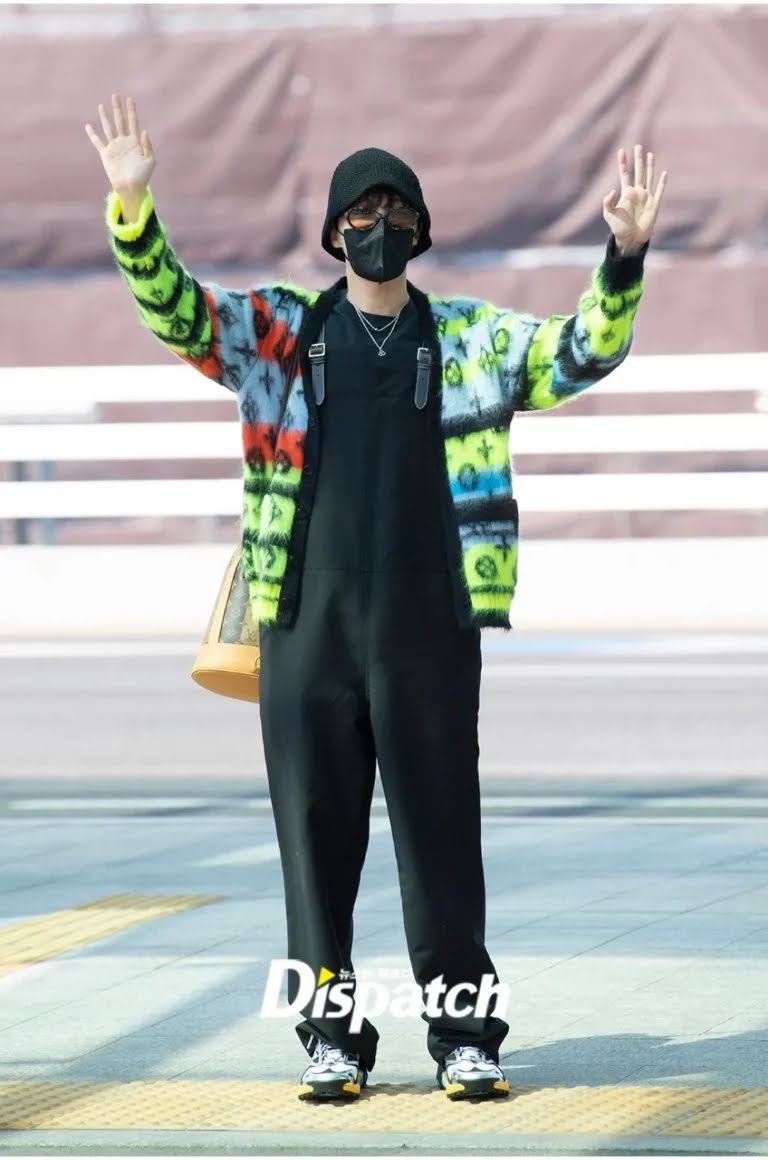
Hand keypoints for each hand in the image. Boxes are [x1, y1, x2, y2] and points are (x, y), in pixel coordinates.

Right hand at [85, 94, 154, 213]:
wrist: (131, 188)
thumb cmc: (143, 176)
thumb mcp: (150, 161)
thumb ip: (147, 146)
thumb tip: (143, 131)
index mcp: (135, 142)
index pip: (133, 122)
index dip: (132, 111)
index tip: (130, 99)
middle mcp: (124, 142)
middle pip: (120, 121)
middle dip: (117, 109)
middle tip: (115, 95)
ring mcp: (114, 147)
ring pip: (108, 128)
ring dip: (104, 117)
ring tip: (101, 106)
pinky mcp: (106, 154)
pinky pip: (98, 142)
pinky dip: (92, 135)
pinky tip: (88, 126)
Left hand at [603, 144, 666, 254]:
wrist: (631, 240)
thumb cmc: (619, 228)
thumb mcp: (609, 215)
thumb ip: (608, 203)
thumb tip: (613, 190)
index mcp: (626, 193)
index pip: (624, 174)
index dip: (623, 163)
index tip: (621, 150)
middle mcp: (637, 193)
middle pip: (638, 172)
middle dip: (638, 159)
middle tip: (638, 146)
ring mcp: (646, 197)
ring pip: (649, 177)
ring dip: (650, 166)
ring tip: (650, 154)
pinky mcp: (654, 204)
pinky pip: (659, 191)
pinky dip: (661, 182)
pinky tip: (664, 173)